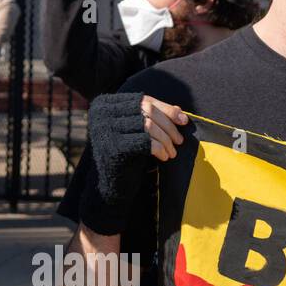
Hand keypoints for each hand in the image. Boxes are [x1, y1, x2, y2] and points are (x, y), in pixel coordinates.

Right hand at [84, 92, 187, 229]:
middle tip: (180, 140)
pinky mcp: (113, 146)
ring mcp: (105, 129)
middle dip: (168, 125)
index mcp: (106, 104)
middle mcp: (101, 113)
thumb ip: (152, 117)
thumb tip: (179, 110)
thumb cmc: (126, 154)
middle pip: (146, 110)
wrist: (109, 183)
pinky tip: (164, 157)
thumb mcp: (136, 131)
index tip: (184, 120)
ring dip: (166, 139)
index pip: (143, 101)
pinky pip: (145, 141)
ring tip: (173, 151)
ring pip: (148, 125)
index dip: (166, 110)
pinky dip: (159, 148)